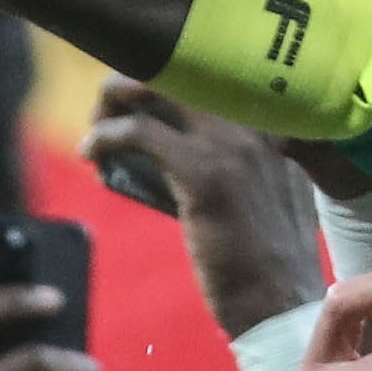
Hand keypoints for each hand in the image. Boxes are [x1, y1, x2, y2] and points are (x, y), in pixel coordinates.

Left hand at [85, 82, 332, 342]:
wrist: (281, 304)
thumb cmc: (266, 258)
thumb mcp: (266, 190)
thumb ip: (237, 157)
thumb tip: (173, 141)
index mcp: (277, 121)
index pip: (212, 71)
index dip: (167, 72)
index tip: (138, 92)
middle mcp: (260, 120)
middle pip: (182, 66)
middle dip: (135, 77)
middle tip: (108, 107)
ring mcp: (235, 144)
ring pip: (156, 87)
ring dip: (113, 100)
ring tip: (96, 126)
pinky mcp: (205, 173)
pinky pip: (139, 133)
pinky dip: (105, 136)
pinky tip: (90, 153)